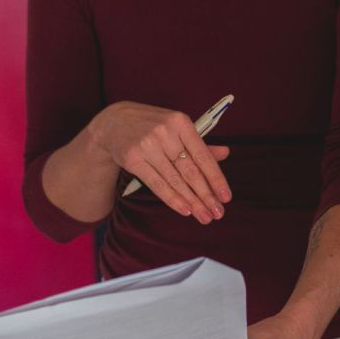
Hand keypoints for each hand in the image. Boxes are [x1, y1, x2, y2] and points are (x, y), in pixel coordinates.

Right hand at [89, 101, 231, 222]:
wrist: (113, 122)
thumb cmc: (151, 125)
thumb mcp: (176, 128)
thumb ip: (199, 143)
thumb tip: (226, 153)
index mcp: (181, 122)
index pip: (203, 155)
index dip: (216, 178)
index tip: (226, 197)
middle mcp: (165, 132)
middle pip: (190, 171)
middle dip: (206, 195)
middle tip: (217, 213)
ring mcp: (148, 146)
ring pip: (175, 180)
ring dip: (192, 201)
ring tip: (204, 216)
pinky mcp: (133, 159)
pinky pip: (157, 184)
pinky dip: (172, 199)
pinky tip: (185, 209)